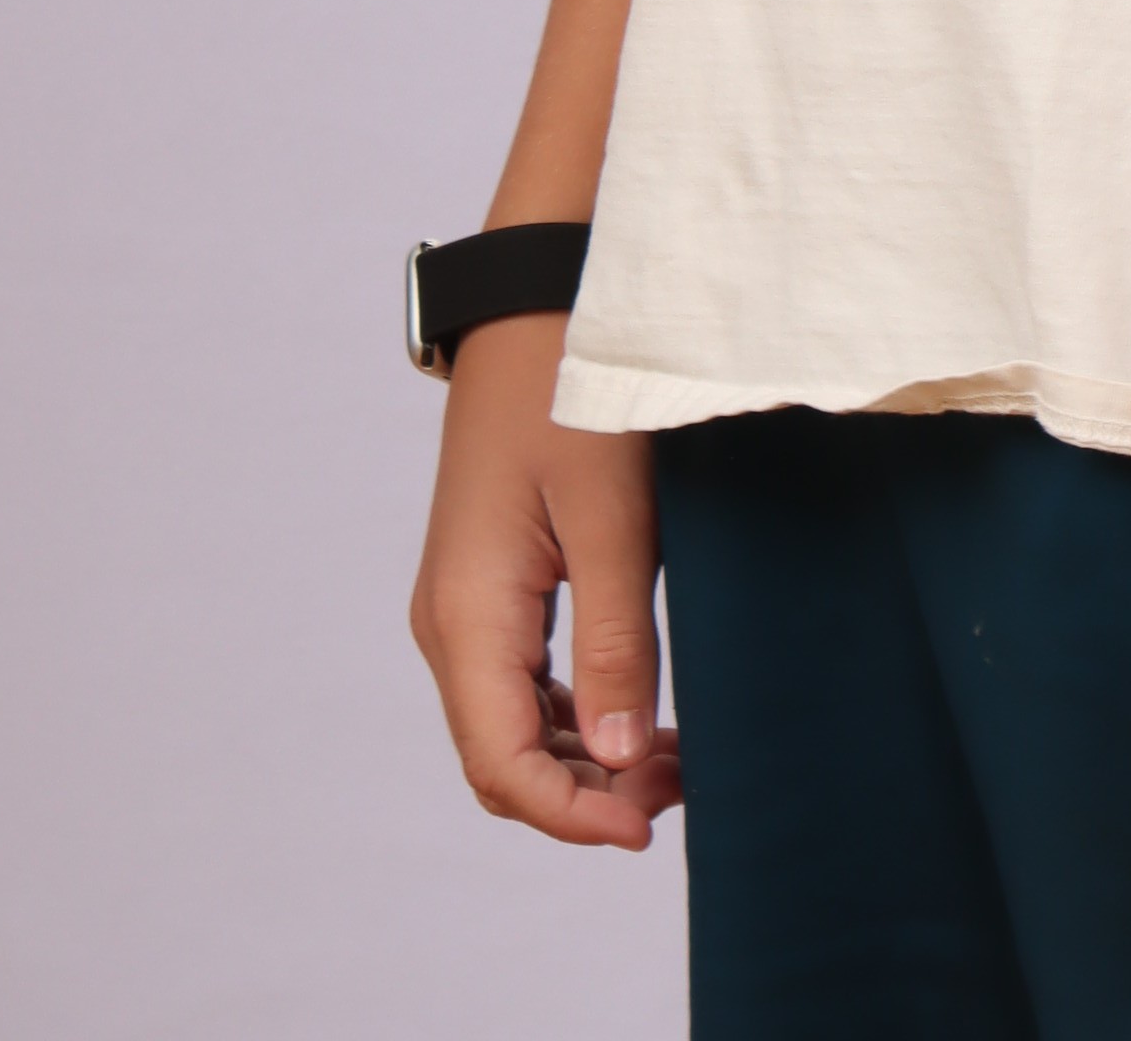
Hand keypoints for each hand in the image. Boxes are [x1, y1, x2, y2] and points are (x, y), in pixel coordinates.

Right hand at [410, 312, 680, 846]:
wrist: (535, 301)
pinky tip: (638, 713)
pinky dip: (573, 717)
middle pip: (501, 759)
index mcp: (467, 614)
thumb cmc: (572, 391)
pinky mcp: (489, 583)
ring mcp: (465, 603)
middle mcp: (450, 621)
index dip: (572, 817)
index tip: (647, 829)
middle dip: (584, 797)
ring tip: (675, 759)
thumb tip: (619, 763)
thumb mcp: (610, 517)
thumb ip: (616, 642)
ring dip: (583, 761)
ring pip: (510, 727)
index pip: (503, 765)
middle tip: (680, 790)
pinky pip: (519, 684)